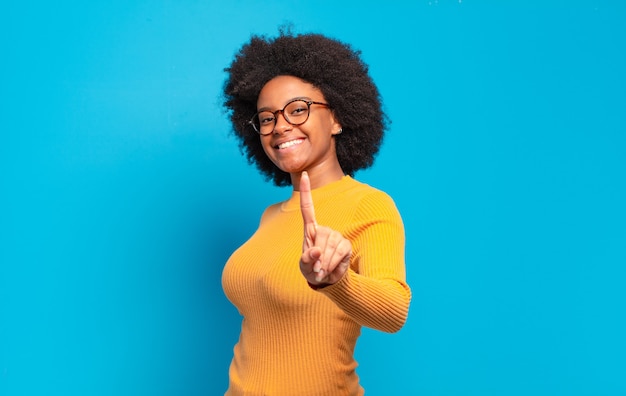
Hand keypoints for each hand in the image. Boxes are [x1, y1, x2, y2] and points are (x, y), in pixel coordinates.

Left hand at [299, 171, 351, 285]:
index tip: (303, 174)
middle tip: (316, 269)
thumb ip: (307, 260)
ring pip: (329, 245)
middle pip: (320, 235)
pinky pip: (339, 252)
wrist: (329, 280)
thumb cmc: (313, 271)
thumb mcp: (305, 267)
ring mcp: (336, 236)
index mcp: (310, 231)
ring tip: (322, 270)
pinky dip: (333, 263)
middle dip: (317, 255)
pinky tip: (331, 268)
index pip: (307, 208)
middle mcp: (324, 229)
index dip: (305, 191)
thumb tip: (317, 252)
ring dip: (325, 263)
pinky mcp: (345, 245)